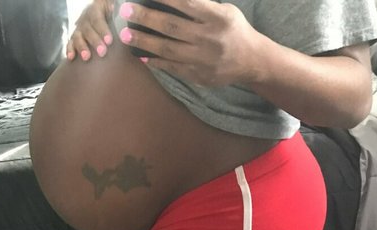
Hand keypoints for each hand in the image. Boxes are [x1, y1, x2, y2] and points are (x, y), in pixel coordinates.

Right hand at [67, 0, 114, 61]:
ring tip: (86, 57)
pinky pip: (70, 43)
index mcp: (96, 9)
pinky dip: (70, 50)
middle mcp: (86, 18)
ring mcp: (79, 28)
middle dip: (95, 41)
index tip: (109, 41)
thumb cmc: (111, 15)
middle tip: (102, 52)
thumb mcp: (113, 9)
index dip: (103, 30)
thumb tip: (124, 25)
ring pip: (78, 37)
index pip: (98, 19)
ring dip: (82, 47)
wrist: (101, 15)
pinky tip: (71, 57)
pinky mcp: (74, 38)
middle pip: (88, 29)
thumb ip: (117, 15)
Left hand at [118, 0, 260, 86]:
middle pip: (172, 27)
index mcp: (217, 18)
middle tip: (126, 12)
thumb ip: (201, 6)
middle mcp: (209, 38)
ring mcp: (202, 59)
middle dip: (146, 18)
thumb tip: (170, 1)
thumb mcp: (224, 11)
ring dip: (144, 42)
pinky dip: (156, 61)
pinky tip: (142, 55)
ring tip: (126, 36)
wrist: (250, 61)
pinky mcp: (198, 75)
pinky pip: (172, 67)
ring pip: (168, 49)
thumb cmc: (233, 30)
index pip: (187, 4)